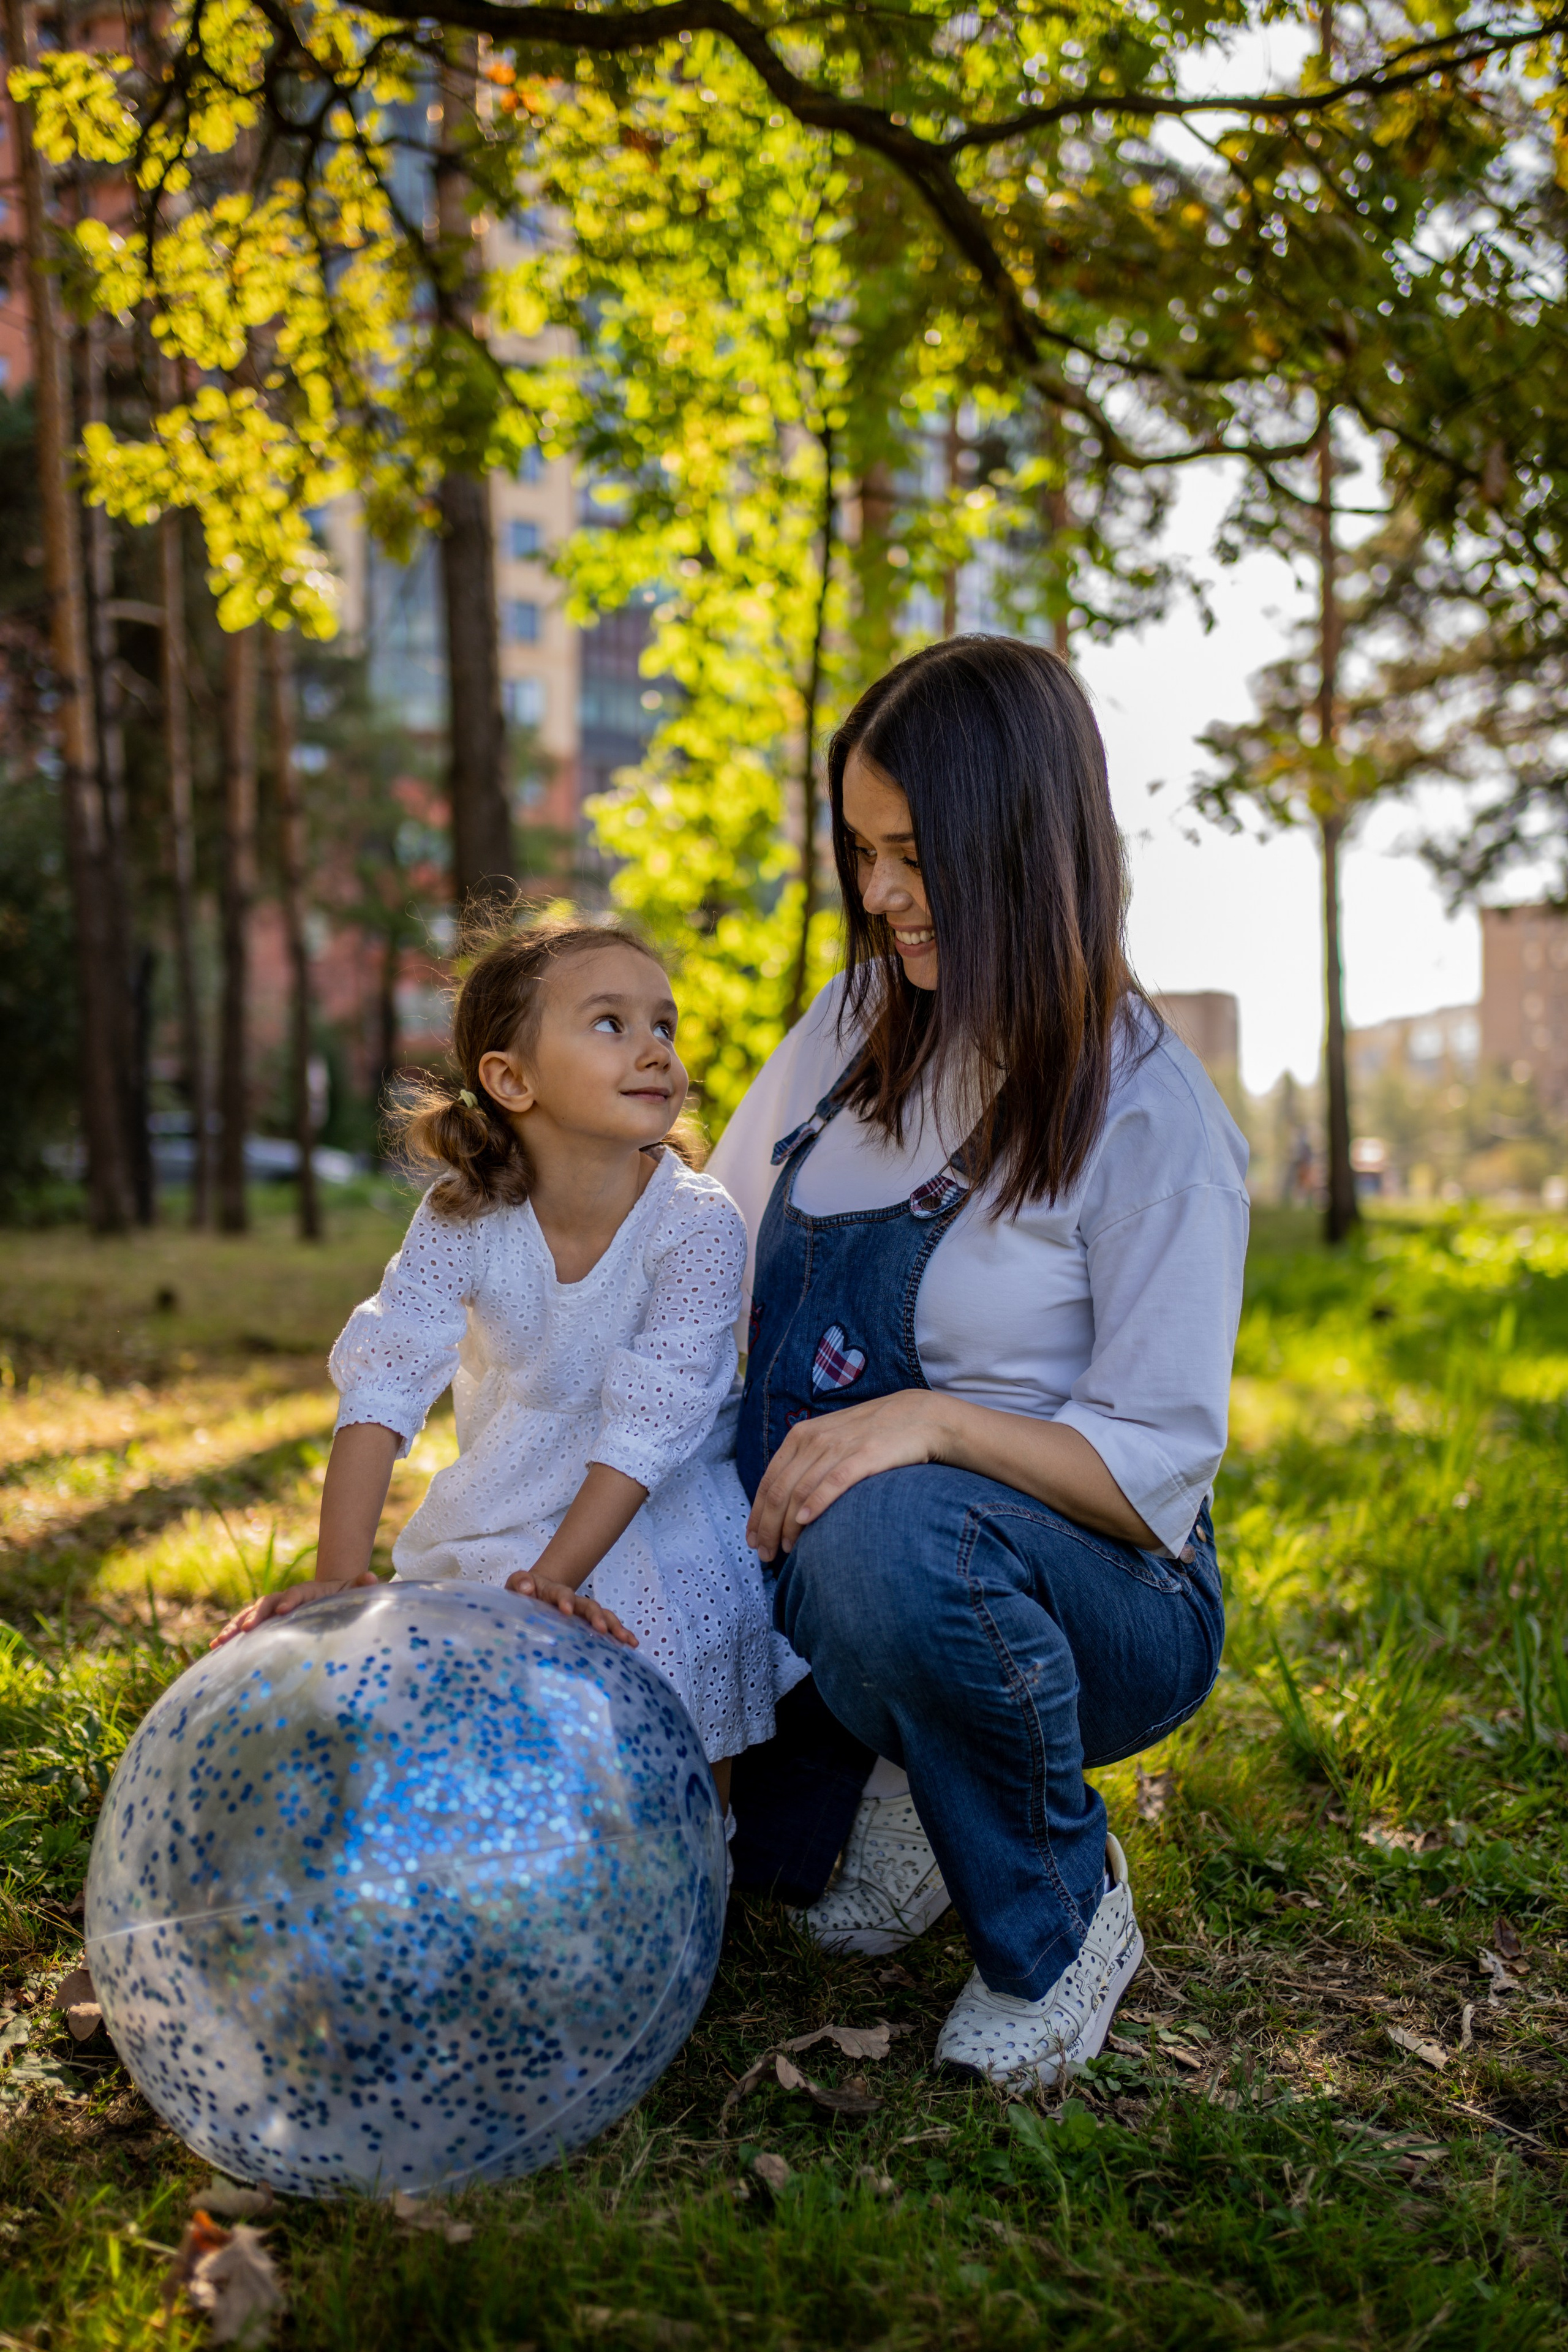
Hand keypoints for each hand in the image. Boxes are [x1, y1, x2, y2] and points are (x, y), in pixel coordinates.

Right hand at [211, 1571, 377, 1648]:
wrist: (332, 1592)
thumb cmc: (346, 1595)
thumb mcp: (356, 1590)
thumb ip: (362, 1584)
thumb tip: (371, 1577)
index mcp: (308, 1591)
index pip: (297, 1593)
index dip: (291, 1600)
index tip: (284, 1611)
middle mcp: (286, 1597)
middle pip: (267, 1603)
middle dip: (255, 1615)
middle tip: (244, 1629)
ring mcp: (274, 1609)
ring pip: (251, 1614)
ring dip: (234, 1626)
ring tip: (218, 1642)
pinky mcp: (267, 1621)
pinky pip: (246, 1626)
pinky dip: (231, 1634)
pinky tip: (215, 1648)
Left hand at [505, 1570, 638, 1646]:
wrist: (536, 1592)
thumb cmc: (525, 1590)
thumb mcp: (517, 1584)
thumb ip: (520, 1582)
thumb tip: (526, 1587)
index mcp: (554, 1592)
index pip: (562, 1593)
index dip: (565, 1600)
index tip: (566, 1611)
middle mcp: (573, 1601)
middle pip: (589, 1606)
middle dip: (596, 1616)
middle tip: (602, 1629)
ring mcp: (582, 1613)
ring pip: (602, 1617)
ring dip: (614, 1627)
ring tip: (626, 1641)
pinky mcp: (587, 1625)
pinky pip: (606, 1629)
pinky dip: (619, 1635)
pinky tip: (632, 1645)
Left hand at [746, 1389, 948, 1561]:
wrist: (919, 1417)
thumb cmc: (873, 1435)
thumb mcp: (832, 1439)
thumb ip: (808, 1462)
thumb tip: (787, 1501)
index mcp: (801, 1436)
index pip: (769, 1481)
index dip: (757, 1515)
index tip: (753, 1541)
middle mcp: (814, 1440)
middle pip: (779, 1491)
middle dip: (767, 1527)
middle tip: (765, 1555)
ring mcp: (839, 1447)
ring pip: (800, 1492)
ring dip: (787, 1526)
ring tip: (785, 1550)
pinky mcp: (864, 1456)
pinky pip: (833, 1482)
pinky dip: (815, 1503)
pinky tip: (805, 1523)